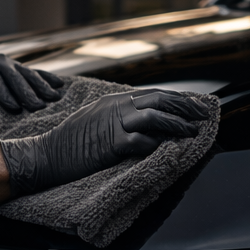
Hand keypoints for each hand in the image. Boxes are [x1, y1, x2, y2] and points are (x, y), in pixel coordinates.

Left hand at [0, 53, 65, 111]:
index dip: (4, 95)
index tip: (15, 109)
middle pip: (15, 78)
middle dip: (27, 93)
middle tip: (38, 108)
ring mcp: (11, 63)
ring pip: (28, 74)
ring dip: (42, 87)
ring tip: (54, 99)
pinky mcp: (19, 67)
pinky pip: (36, 72)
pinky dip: (48, 78)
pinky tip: (61, 85)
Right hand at [0, 90, 212, 195]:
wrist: (45, 155)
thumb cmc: (71, 142)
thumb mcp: (96, 119)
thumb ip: (120, 116)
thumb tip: (149, 121)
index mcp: (115, 101)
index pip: (154, 94)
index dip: (179, 99)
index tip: (197, 106)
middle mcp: (117, 108)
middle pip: (159, 100)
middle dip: (186, 107)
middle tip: (204, 114)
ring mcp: (113, 125)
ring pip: (154, 117)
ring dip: (178, 124)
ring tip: (193, 131)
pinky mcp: (110, 145)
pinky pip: (140, 142)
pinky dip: (157, 144)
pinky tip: (168, 149)